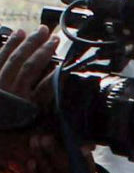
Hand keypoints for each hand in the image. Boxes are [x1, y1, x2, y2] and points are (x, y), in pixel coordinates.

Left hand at [0, 26, 59, 164]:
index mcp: (25, 107)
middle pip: (30, 64)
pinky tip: (15, 35)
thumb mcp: (33, 141)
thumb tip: (86, 141)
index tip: (69, 67)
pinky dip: (6, 44)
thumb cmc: (7, 142)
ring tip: (38, 31)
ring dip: (27, 42)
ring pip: (13, 57)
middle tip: (54, 37)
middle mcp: (11, 92)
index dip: (59, 74)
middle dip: (43, 49)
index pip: (48, 86)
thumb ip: (54, 137)